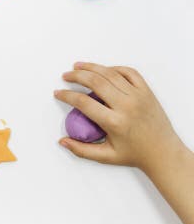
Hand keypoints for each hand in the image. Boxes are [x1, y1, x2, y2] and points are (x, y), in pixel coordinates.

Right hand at [55, 63, 183, 171]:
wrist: (164, 153)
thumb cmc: (136, 154)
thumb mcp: (106, 156)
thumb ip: (81, 150)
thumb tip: (63, 141)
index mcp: (115, 122)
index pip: (83, 102)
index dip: (67, 95)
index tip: (59, 93)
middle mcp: (127, 106)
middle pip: (95, 81)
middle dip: (76, 76)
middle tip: (66, 76)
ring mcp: (138, 97)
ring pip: (110, 73)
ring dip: (91, 67)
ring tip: (78, 66)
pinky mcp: (147, 92)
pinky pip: (129, 72)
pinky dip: (114, 68)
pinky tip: (104, 70)